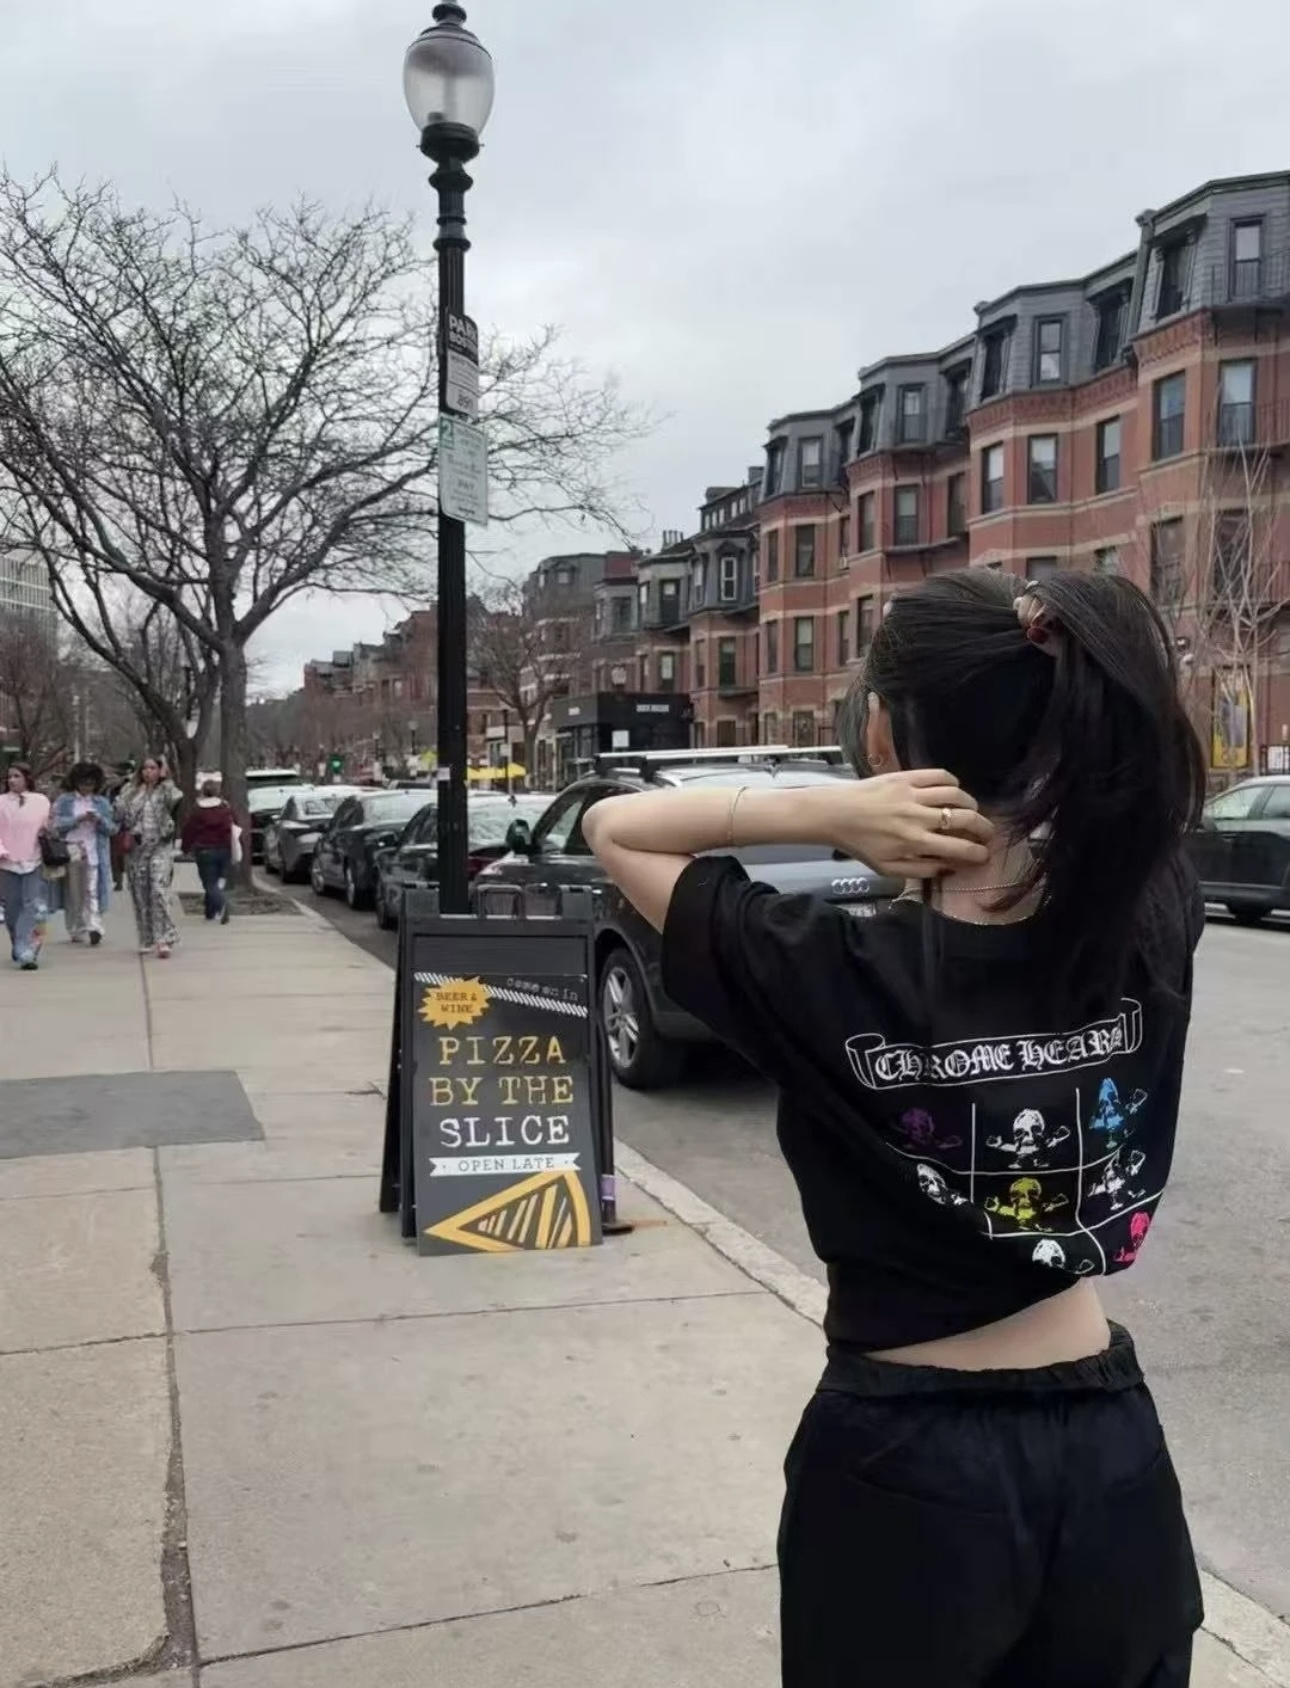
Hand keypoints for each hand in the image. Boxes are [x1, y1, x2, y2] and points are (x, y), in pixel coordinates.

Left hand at [828, 770, 993, 878]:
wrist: (835, 814)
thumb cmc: (861, 844)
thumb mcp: (887, 868)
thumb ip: (920, 871)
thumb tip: (949, 868)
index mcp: (914, 843)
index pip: (958, 848)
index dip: (978, 852)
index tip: (985, 854)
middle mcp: (918, 817)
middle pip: (964, 819)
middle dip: (983, 827)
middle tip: (987, 832)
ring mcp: (912, 794)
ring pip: (955, 794)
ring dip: (970, 803)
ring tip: (972, 810)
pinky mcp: (905, 777)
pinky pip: (938, 775)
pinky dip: (952, 781)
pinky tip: (953, 789)